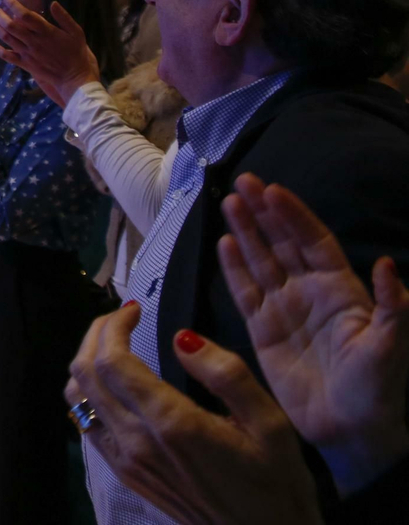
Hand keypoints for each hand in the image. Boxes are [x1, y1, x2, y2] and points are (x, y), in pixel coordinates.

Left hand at [0, 0, 101, 106]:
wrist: (74, 78)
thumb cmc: (77, 53)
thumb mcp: (76, 32)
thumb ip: (64, 17)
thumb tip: (53, 3)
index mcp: (46, 32)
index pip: (25, 15)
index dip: (14, 5)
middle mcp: (34, 42)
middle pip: (11, 26)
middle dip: (1, 15)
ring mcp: (27, 54)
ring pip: (6, 38)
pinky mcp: (24, 64)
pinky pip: (6, 56)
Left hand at [64, 304, 322, 524]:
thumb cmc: (276, 484)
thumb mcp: (271, 424)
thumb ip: (227, 374)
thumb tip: (182, 338)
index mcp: (170, 423)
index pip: (113, 360)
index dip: (114, 325)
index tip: (135, 307)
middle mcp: (136, 441)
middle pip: (85, 372)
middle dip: (97, 334)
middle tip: (121, 317)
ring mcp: (125, 461)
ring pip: (77, 398)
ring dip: (87, 361)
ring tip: (114, 344)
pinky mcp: (125, 474)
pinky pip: (87, 425)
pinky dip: (88, 393)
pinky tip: (114, 384)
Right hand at [219, 174, 408, 495]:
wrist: (351, 433)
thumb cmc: (378, 391)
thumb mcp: (391, 348)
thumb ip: (391, 306)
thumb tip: (387, 264)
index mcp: (342, 291)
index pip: (314, 242)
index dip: (295, 216)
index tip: (274, 190)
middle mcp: (310, 293)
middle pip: (283, 243)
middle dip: (265, 212)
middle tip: (244, 182)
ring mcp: (285, 309)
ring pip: (261, 260)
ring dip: (246, 231)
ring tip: (230, 202)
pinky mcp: (263, 331)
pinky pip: (245, 292)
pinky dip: (234, 267)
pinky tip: (224, 243)